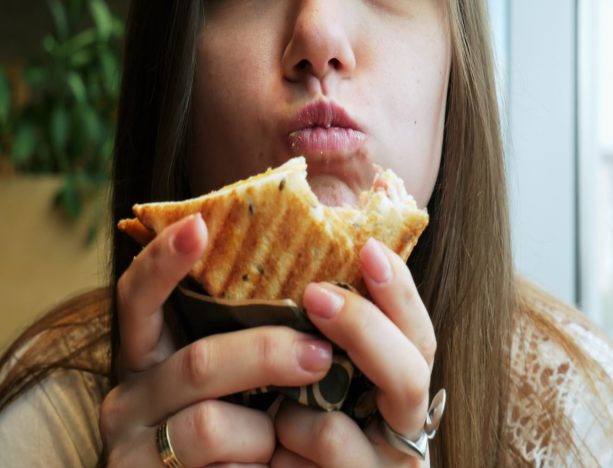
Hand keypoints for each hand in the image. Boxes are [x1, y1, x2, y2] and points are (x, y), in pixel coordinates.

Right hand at [99, 214, 333, 465]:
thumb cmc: (235, 423)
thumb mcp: (232, 377)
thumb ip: (245, 334)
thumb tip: (315, 285)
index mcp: (147, 356)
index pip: (138, 297)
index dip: (164, 260)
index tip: (200, 224)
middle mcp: (129, 397)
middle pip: (198, 362)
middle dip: (267, 356)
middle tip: (321, 354)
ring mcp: (135, 450)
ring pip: (209, 426)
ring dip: (263, 434)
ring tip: (281, 438)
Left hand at [272, 238, 435, 466]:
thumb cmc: (308, 427)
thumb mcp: (326, 380)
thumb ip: (336, 339)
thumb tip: (331, 266)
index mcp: (403, 393)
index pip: (419, 337)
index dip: (401, 293)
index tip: (369, 248)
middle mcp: (405, 432)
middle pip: (408, 375)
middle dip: (363, 329)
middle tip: (315, 295)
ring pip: (334, 432)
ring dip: (293, 416)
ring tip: (274, 414)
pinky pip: (300, 464)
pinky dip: (278, 452)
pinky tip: (270, 453)